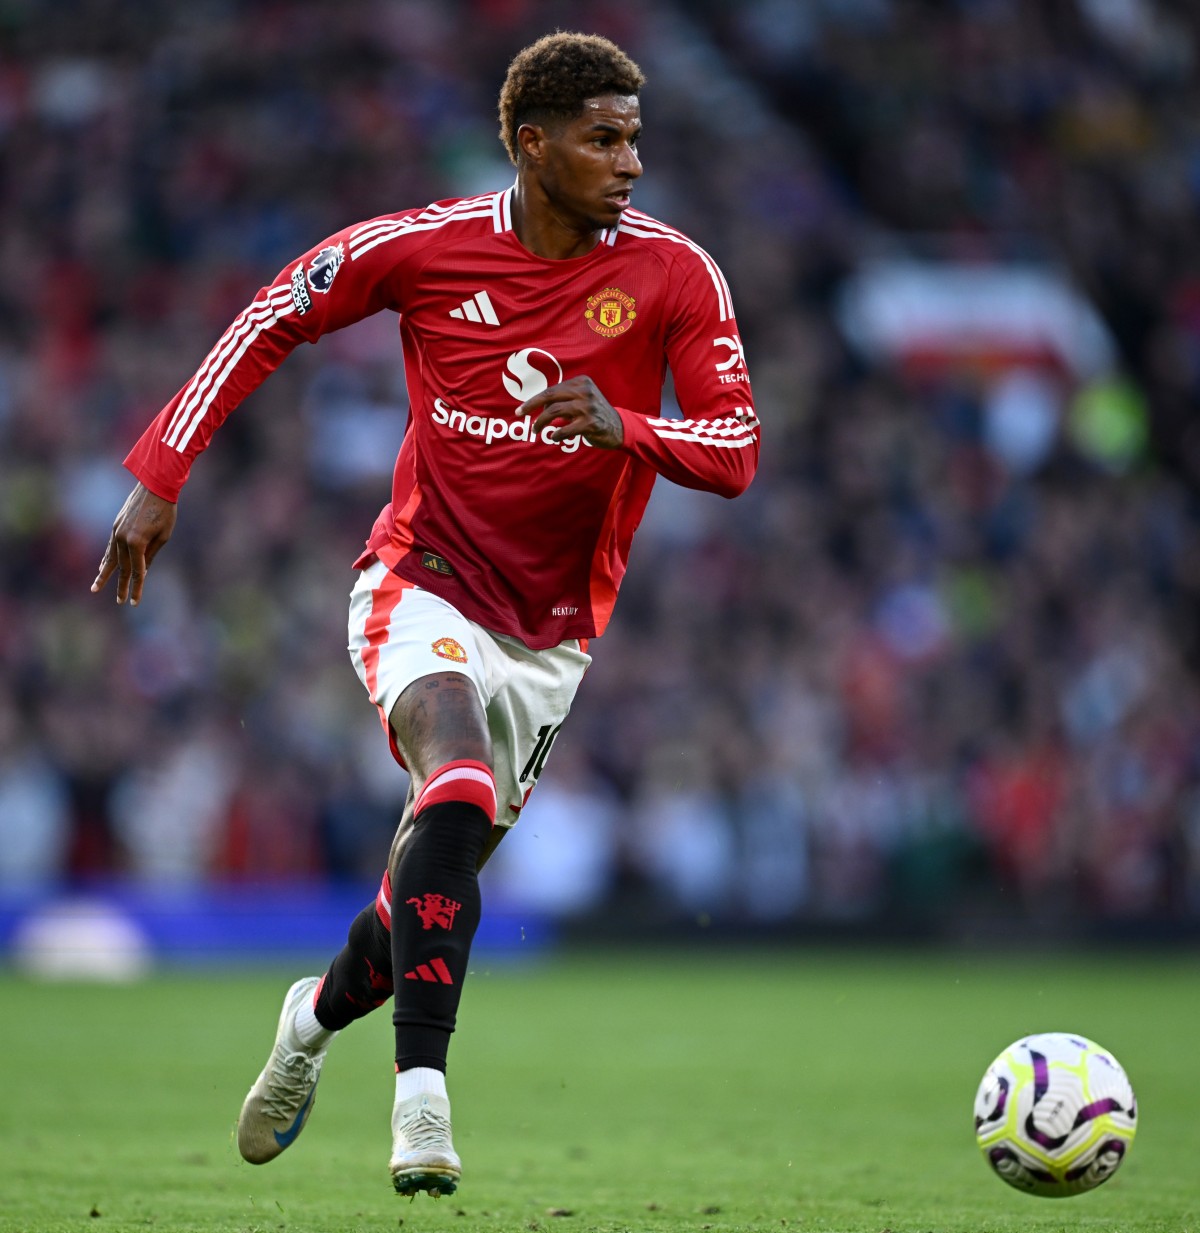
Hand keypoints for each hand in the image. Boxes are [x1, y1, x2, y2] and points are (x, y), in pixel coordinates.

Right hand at [91, 482, 176, 605]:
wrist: (154, 486)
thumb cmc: (165, 511)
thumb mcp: (163, 536)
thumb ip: (151, 555)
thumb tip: (143, 571)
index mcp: (137, 543)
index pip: (137, 571)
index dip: (137, 588)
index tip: (134, 602)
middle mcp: (122, 538)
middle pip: (122, 568)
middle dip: (121, 585)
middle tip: (119, 601)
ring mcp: (116, 531)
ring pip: (111, 558)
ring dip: (105, 574)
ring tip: (96, 587)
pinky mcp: (115, 526)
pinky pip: (109, 547)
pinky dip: (106, 558)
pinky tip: (103, 567)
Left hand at [521, 376, 624, 448]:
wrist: (619, 427)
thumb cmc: (595, 414)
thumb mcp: (582, 399)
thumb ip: (564, 398)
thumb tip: (539, 405)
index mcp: (581, 382)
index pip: (551, 389)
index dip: (534, 400)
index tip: (521, 409)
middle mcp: (585, 392)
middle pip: (550, 396)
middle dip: (531, 406)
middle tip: (520, 415)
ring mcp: (588, 407)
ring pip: (555, 412)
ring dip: (542, 422)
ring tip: (536, 430)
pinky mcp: (591, 423)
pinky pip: (565, 429)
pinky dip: (556, 434)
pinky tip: (554, 437)